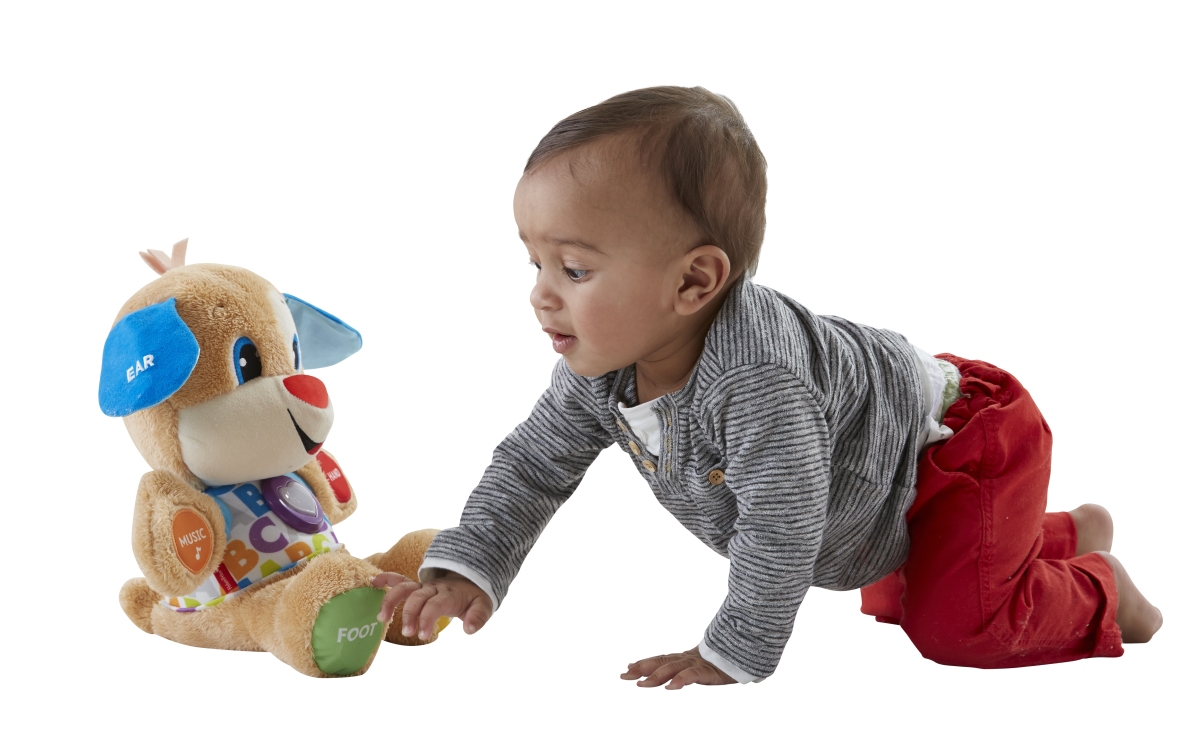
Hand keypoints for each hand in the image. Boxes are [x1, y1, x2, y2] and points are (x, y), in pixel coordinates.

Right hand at [371, 571, 492, 640]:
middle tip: (408, 633)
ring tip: (381, 618)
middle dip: (409, 614)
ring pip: (404, 588)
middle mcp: (433, 588)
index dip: (426, 618)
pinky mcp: (417, 586)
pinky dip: (386, 579)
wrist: (472, 578)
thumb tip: (469, 630)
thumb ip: (478, 617)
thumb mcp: (484, 605)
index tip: (422, 635)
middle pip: (417, 597)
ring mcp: (423, 586)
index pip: (434, 604)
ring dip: (390, 600)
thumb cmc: (474, 595)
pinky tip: (373, 583)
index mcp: (449, 594)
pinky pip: (400, 579)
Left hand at [620, 647, 736, 689]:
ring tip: (641, 684)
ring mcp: (697, 663)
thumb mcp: (704, 666)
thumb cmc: (726, 659)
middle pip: (661, 662)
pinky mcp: (708, 670)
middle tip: (624, 674)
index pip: (661, 659)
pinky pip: (692, 675)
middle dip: (642, 668)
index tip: (628, 665)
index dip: (644, 662)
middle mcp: (688, 658)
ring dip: (656, 676)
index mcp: (685, 657)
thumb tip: (674, 677)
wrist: (745, 648)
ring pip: (672, 668)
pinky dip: (681, 680)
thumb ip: (688, 670)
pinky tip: (671, 686)